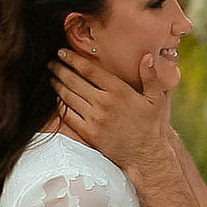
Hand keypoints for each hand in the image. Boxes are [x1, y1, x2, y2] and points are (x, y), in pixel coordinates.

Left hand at [50, 47, 169, 172]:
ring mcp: (94, 119)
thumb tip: (147, 57)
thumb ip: (150, 76)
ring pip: (68, 97)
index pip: (89, 70)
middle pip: (74, 81)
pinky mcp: (88, 133)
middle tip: (51, 63)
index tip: (62, 52)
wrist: (145, 154)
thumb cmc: (150, 125)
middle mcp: (103, 103)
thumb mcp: (156, 99)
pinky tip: (58, 99)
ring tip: (51, 78)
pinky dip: (60, 106)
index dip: (73, 59)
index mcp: (118, 90)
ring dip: (57, 85)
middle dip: (60, 70)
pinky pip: (68, 116)